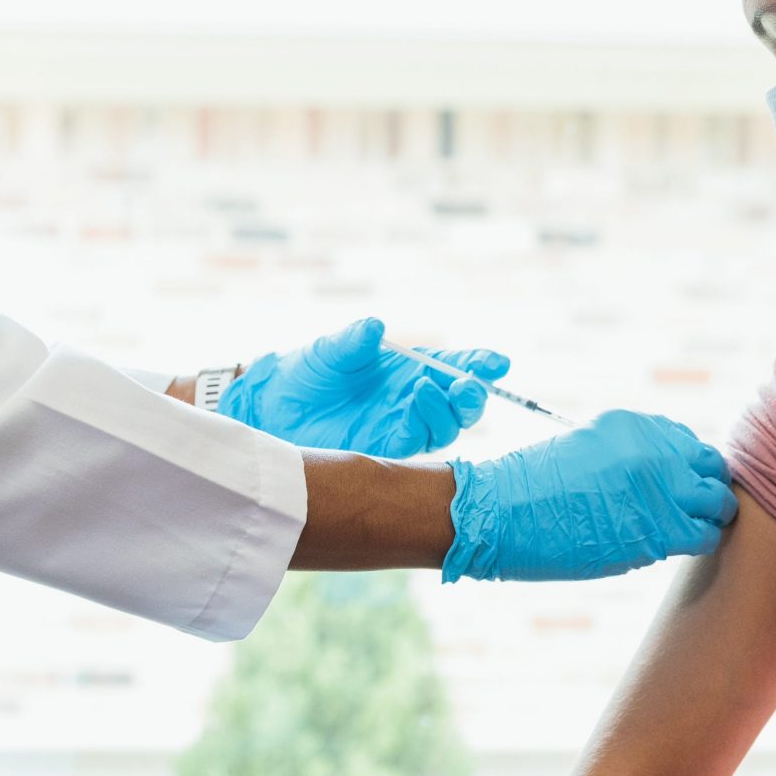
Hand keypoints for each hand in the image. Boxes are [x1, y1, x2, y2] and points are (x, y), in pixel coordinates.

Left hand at [219, 317, 507, 457]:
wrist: (277, 410)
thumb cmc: (308, 373)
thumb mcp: (330, 350)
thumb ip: (353, 340)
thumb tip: (374, 327)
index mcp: (410, 368)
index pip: (454, 367)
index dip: (479, 365)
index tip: (498, 363)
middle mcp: (415, 398)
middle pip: (461, 403)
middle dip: (472, 394)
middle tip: (467, 384)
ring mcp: (404, 425)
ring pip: (447, 425)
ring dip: (446, 408)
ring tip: (424, 386)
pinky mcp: (388, 448)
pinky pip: (419, 442)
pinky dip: (424, 425)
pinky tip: (411, 406)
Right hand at [441, 409, 737, 582]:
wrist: (501, 513)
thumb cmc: (530, 489)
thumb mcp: (584, 451)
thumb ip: (625, 458)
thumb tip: (654, 480)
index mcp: (634, 426)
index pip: (688, 443)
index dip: (688, 469)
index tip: (678, 487)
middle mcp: (654, 451)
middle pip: (712, 467)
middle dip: (708, 488)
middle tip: (694, 509)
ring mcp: (661, 488)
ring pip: (717, 502)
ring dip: (709, 517)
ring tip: (690, 530)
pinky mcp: (660, 529)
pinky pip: (704, 535)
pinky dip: (699, 542)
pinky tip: (677, 547)